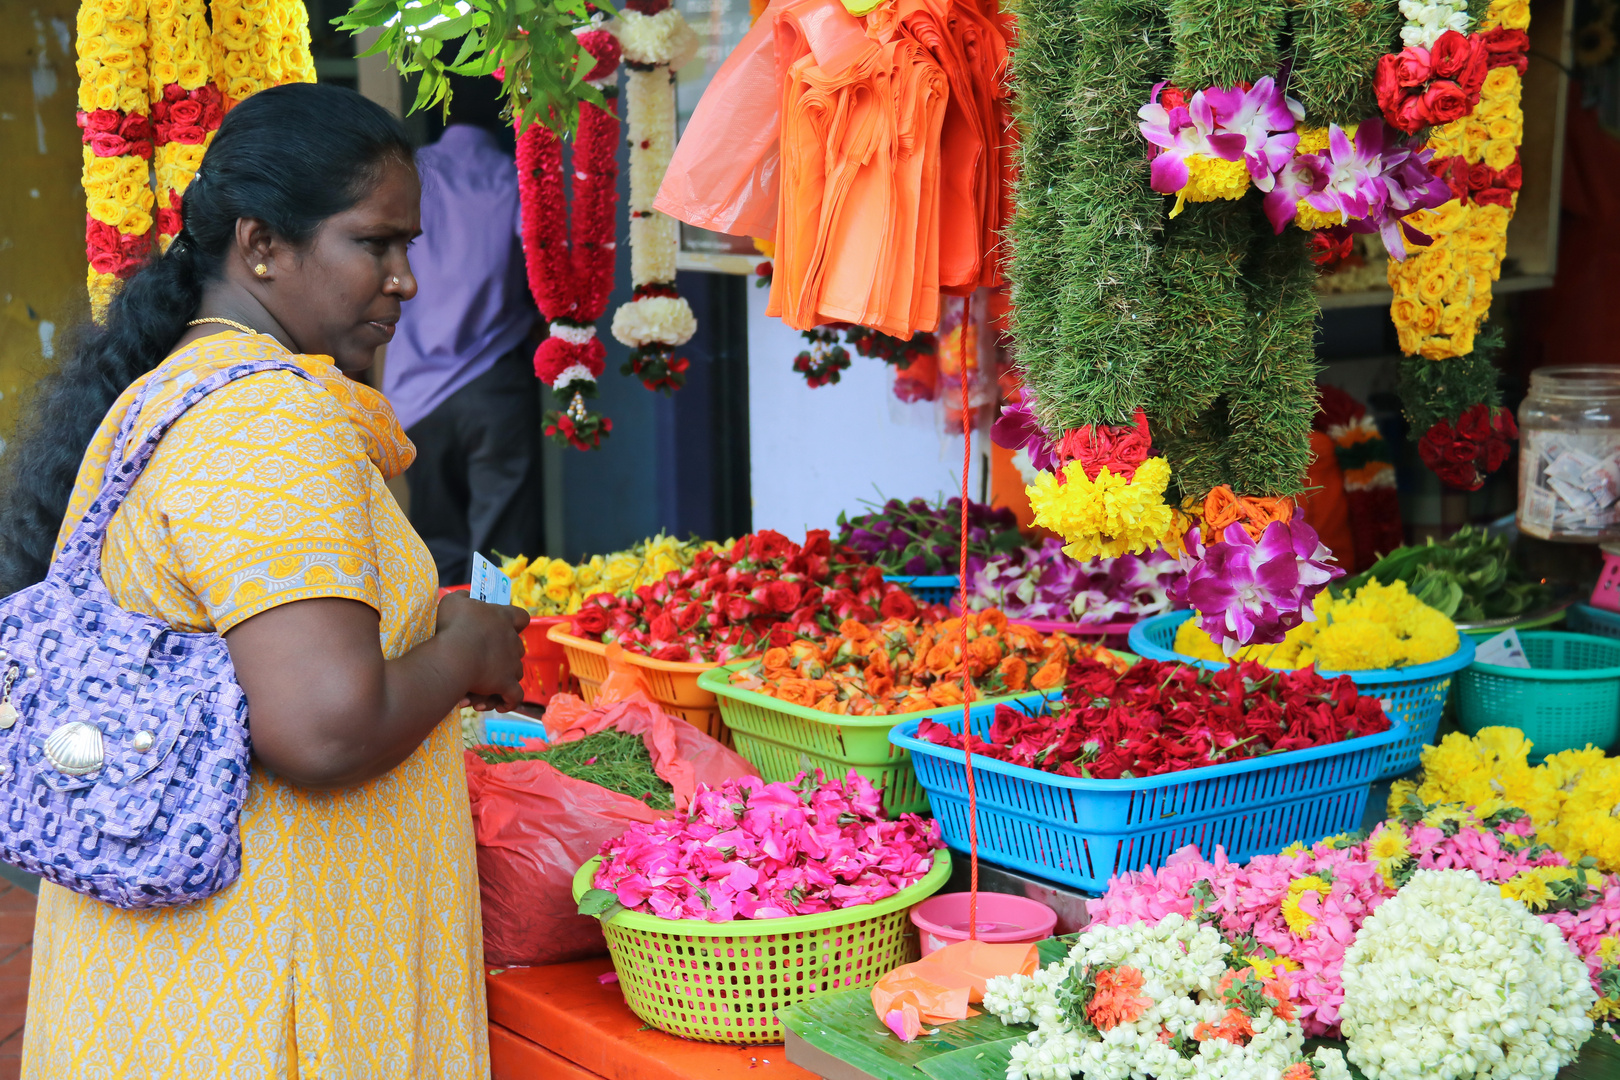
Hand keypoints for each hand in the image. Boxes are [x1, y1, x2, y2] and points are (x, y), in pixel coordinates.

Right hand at [435, 591, 528, 710]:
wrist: (454, 655)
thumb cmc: (452, 626)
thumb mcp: (453, 602)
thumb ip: (463, 598)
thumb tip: (467, 597)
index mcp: (503, 618)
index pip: (521, 616)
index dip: (516, 622)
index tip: (507, 626)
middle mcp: (512, 640)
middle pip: (517, 647)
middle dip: (504, 655)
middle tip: (483, 662)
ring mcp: (512, 663)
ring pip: (516, 672)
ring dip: (502, 679)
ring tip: (483, 686)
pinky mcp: (506, 684)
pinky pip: (514, 696)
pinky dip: (508, 701)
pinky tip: (499, 705)